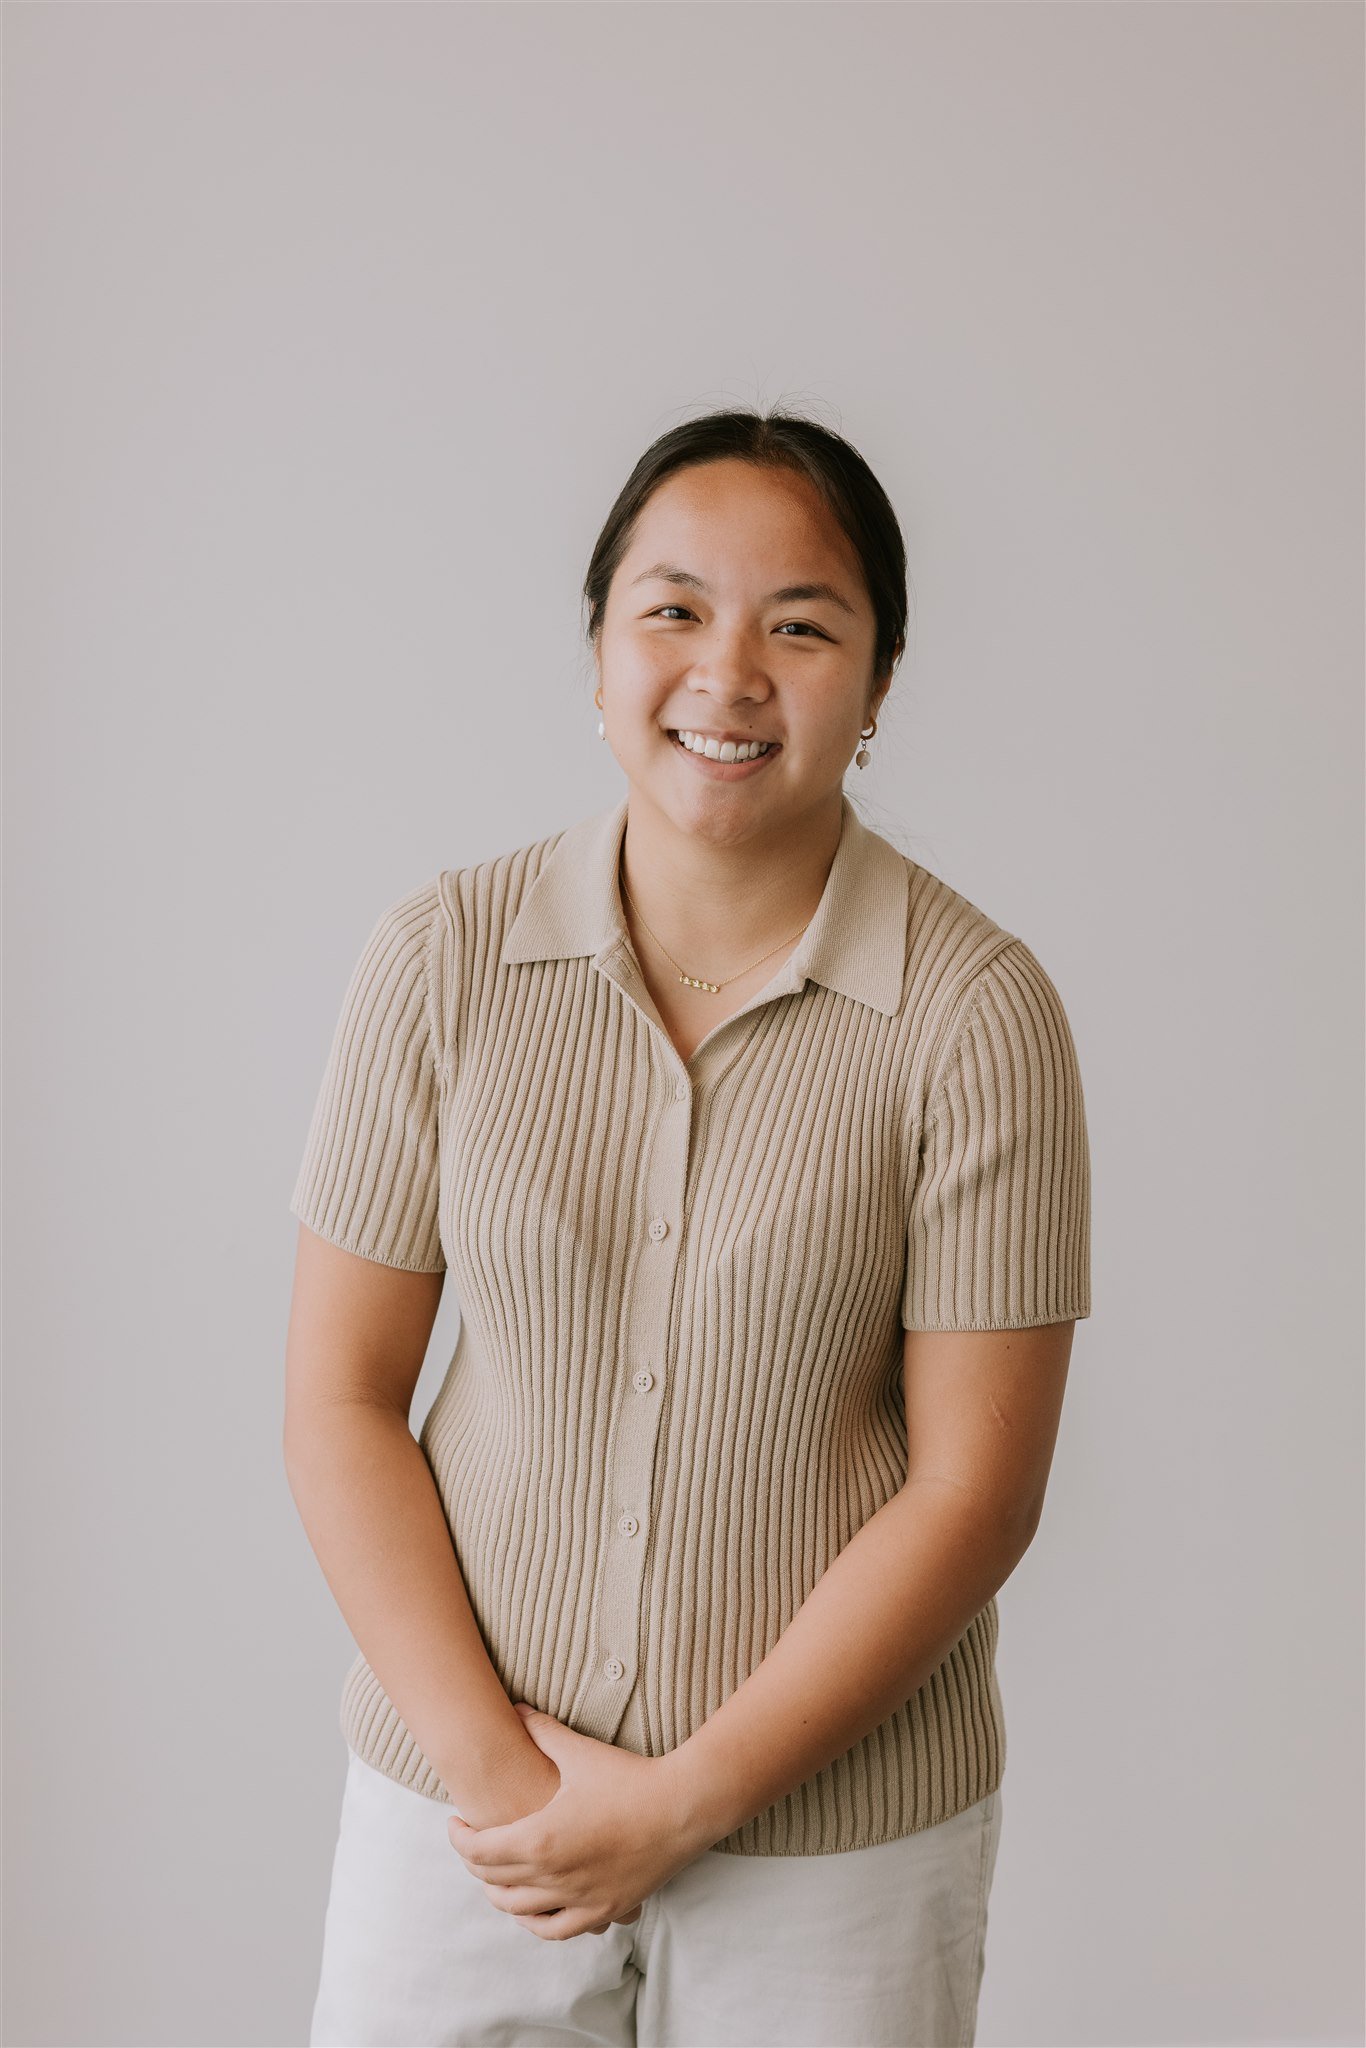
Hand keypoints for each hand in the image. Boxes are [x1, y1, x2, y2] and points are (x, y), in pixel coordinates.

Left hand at [446, 1701, 699, 1939]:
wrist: (682, 1808)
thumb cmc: (629, 1778)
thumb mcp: (579, 1752)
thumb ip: (541, 1731)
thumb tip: (514, 1709)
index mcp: (540, 1839)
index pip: (478, 1852)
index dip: (459, 1839)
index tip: (456, 1823)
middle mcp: (553, 1877)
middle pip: (493, 1881)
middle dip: (475, 1862)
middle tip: (474, 1842)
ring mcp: (579, 1899)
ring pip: (519, 1910)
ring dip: (499, 1893)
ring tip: (496, 1873)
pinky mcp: (603, 1910)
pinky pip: (556, 1929)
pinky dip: (535, 1921)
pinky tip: (531, 1907)